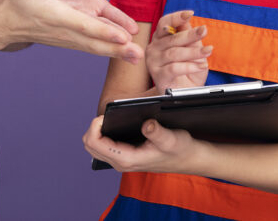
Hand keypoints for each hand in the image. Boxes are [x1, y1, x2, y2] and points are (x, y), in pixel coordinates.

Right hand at [0, 0, 143, 62]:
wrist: (3, 21)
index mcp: (56, 15)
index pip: (83, 25)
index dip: (104, 31)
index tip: (123, 36)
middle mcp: (65, 29)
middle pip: (94, 41)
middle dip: (116, 48)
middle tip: (137, 55)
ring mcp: (68, 35)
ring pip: (95, 45)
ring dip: (117, 51)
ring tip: (138, 58)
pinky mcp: (70, 36)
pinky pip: (92, 44)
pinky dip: (108, 48)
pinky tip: (124, 52)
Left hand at [83, 115, 198, 173]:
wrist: (189, 159)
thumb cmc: (181, 149)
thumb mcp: (172, 138)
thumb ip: (158, 132)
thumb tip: (146, 124)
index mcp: (126, 159)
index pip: (94, 143)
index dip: (95, 125)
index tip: (106, 115)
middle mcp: (120, 162)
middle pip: (89, 145)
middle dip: (93, 128)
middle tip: (108, 116)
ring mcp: (121, 161)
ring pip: (94, 146)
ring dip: (97, 131)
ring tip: (110, 119)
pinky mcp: (124, 156)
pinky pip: (103, 146)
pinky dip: (103, 134)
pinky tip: (115, 125)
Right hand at [146, 10, 210, 92]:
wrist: (183, 91)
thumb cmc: (187, 69)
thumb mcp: (193, 50)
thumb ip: (191, 38)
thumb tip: (193, 24)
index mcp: (161, 37)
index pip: (165, 22)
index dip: (177, 17)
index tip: (190, 14)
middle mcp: (154, 47)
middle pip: (172, 37)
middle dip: (190, 34)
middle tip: (204, 30)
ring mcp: (154, 61)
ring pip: (174, 53)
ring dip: (194, 52)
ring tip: (207, 51)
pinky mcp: (158, 75)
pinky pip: (174, 68)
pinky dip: (190, 66)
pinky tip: (200, 66)